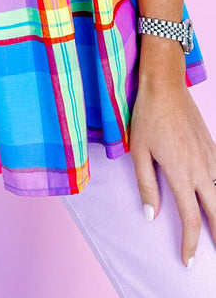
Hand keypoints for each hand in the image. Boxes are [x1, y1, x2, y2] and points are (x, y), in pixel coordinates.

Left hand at [129, 78, 215, 266]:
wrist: (165, 87)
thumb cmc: (147, 117)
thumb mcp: (139, 152)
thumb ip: (146, 185)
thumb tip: (151, 215)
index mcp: (181, 173)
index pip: (191, 219)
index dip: (190, 244)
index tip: (187, 260)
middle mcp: (201, 168)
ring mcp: (210, 157)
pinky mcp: (212, 146)